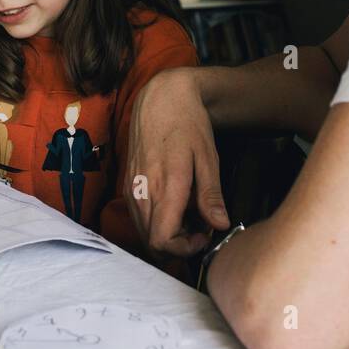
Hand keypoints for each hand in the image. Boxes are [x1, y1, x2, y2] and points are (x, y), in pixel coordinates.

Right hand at [127, 68, 230, 257]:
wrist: (161, 98)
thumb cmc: (187, 124)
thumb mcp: (207, 158)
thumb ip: (210, 195)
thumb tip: (220, 225)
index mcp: (165, 187)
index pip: (162, 242)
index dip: (184, 250)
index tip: (204, 236)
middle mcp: (142, 192)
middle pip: (152, 244)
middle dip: (178, 245)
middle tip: (201, 227)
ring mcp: (132, 189)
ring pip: (144, 233)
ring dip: (167, 234)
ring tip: (191, 214)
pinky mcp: (128, 185)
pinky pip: (139, 217)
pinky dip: (157, 221)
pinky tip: (176, 205)